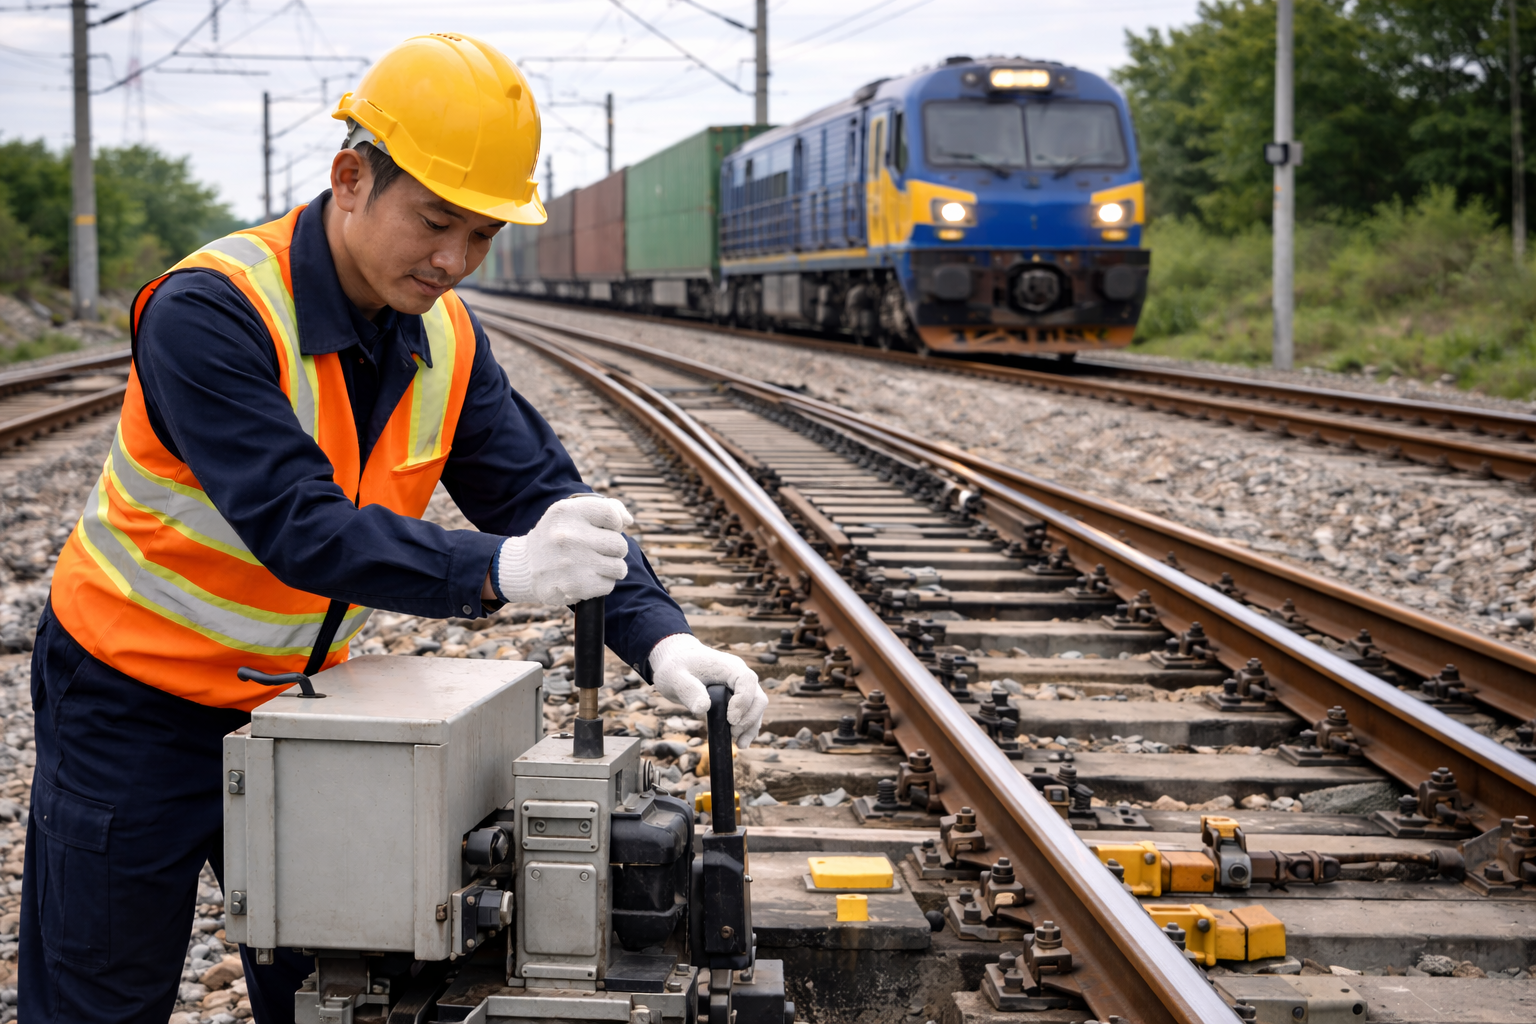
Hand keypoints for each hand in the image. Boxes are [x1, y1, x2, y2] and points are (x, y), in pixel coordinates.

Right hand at [496, 495, 633, 605]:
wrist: (525, 567)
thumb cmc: (557, 536)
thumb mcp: (571, 512)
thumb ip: (605, 508)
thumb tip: (628, 520)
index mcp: (567, 512)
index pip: (612, 515)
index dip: (614, 525)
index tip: (604, 530)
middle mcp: (568, 535)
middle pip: (620, 544)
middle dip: (613, 550)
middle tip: (596, 551)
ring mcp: (571, 562)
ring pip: (619, 567)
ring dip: (610, 568)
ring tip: (592, 565)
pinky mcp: (575, 585)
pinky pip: (609, 585)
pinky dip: (601, 584)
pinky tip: (585, 577)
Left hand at [648, 633, 767, 747]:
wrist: (675, 662)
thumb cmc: (675, 667)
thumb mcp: (674, 677)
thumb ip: (688, 690)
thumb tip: (703, 708)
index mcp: (728, 665)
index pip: (747, 680)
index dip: (743, 701)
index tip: (730, 719)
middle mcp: (739, 674)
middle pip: (758, 697)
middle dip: (749, 718)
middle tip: (733, 733)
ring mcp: (740, 686)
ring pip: (757, 707)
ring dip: (751, 726)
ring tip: (739, 743)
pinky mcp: (736, 697)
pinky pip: (749, 713)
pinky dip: (748, 728)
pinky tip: (741, 742)